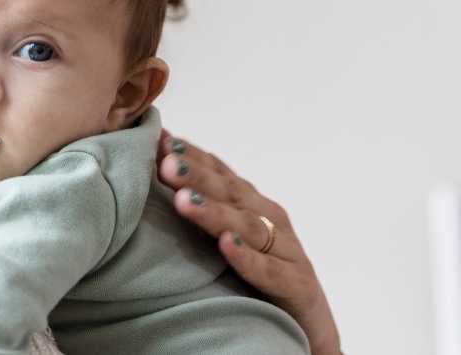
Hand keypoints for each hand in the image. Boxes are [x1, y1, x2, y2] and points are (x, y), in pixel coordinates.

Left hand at [157, 129, 341, 354]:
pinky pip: (270, 271)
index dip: (192, 155)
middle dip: (197, 175)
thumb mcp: (227, 236)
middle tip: (166, 163)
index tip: (160, 139)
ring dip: (215, 212)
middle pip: (231, 193)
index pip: (219, 172)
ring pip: (248, 226)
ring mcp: (287, 252)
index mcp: (251, 204)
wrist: (306, 323)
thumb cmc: (258, 273)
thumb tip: (154, 173)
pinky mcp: (297, 286)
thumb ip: (199, 207)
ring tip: (184, 201)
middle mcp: (270, 220)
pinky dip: (247, 257)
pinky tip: (227, 245)